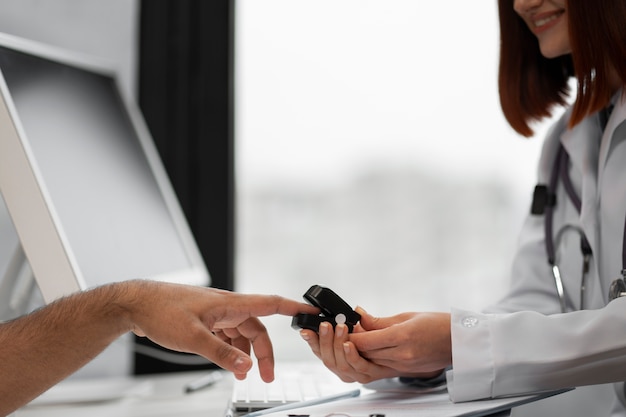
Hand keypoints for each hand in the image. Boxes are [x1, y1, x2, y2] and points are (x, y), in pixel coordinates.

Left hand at [125, 281, 318, 381]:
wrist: (136, 304)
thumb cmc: (161, 310)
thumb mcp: (193, 337)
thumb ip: (221, 353)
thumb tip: (246, 366)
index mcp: (230, 304)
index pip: (270, 303)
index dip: (293, 308)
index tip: (311, 312)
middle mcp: (226, 307)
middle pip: (257, 327)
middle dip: (264, 351)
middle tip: (266, 375)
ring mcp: (215, 313)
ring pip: (242, 333)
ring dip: (246, 353)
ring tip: (243, 374)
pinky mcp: (204, 320)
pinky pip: (227, 335)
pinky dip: (231, 350)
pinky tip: (228, 364)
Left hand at [351, 307, 451, 374]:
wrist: (457, 341)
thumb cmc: (437, 324)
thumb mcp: (406, 316)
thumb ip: (379, 320)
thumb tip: (360, 315)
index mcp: (402, 336)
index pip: (365, 342)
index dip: (351, 336)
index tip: (345, 328)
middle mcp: (402, 355)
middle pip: (365, 354)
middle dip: (353, 344)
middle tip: (347, 332)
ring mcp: (403, 366)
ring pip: (371, 363)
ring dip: (361, 353)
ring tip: (358, 340)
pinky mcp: (405, 371)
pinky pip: (381, 367)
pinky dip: (373, 359)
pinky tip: (371, 350)